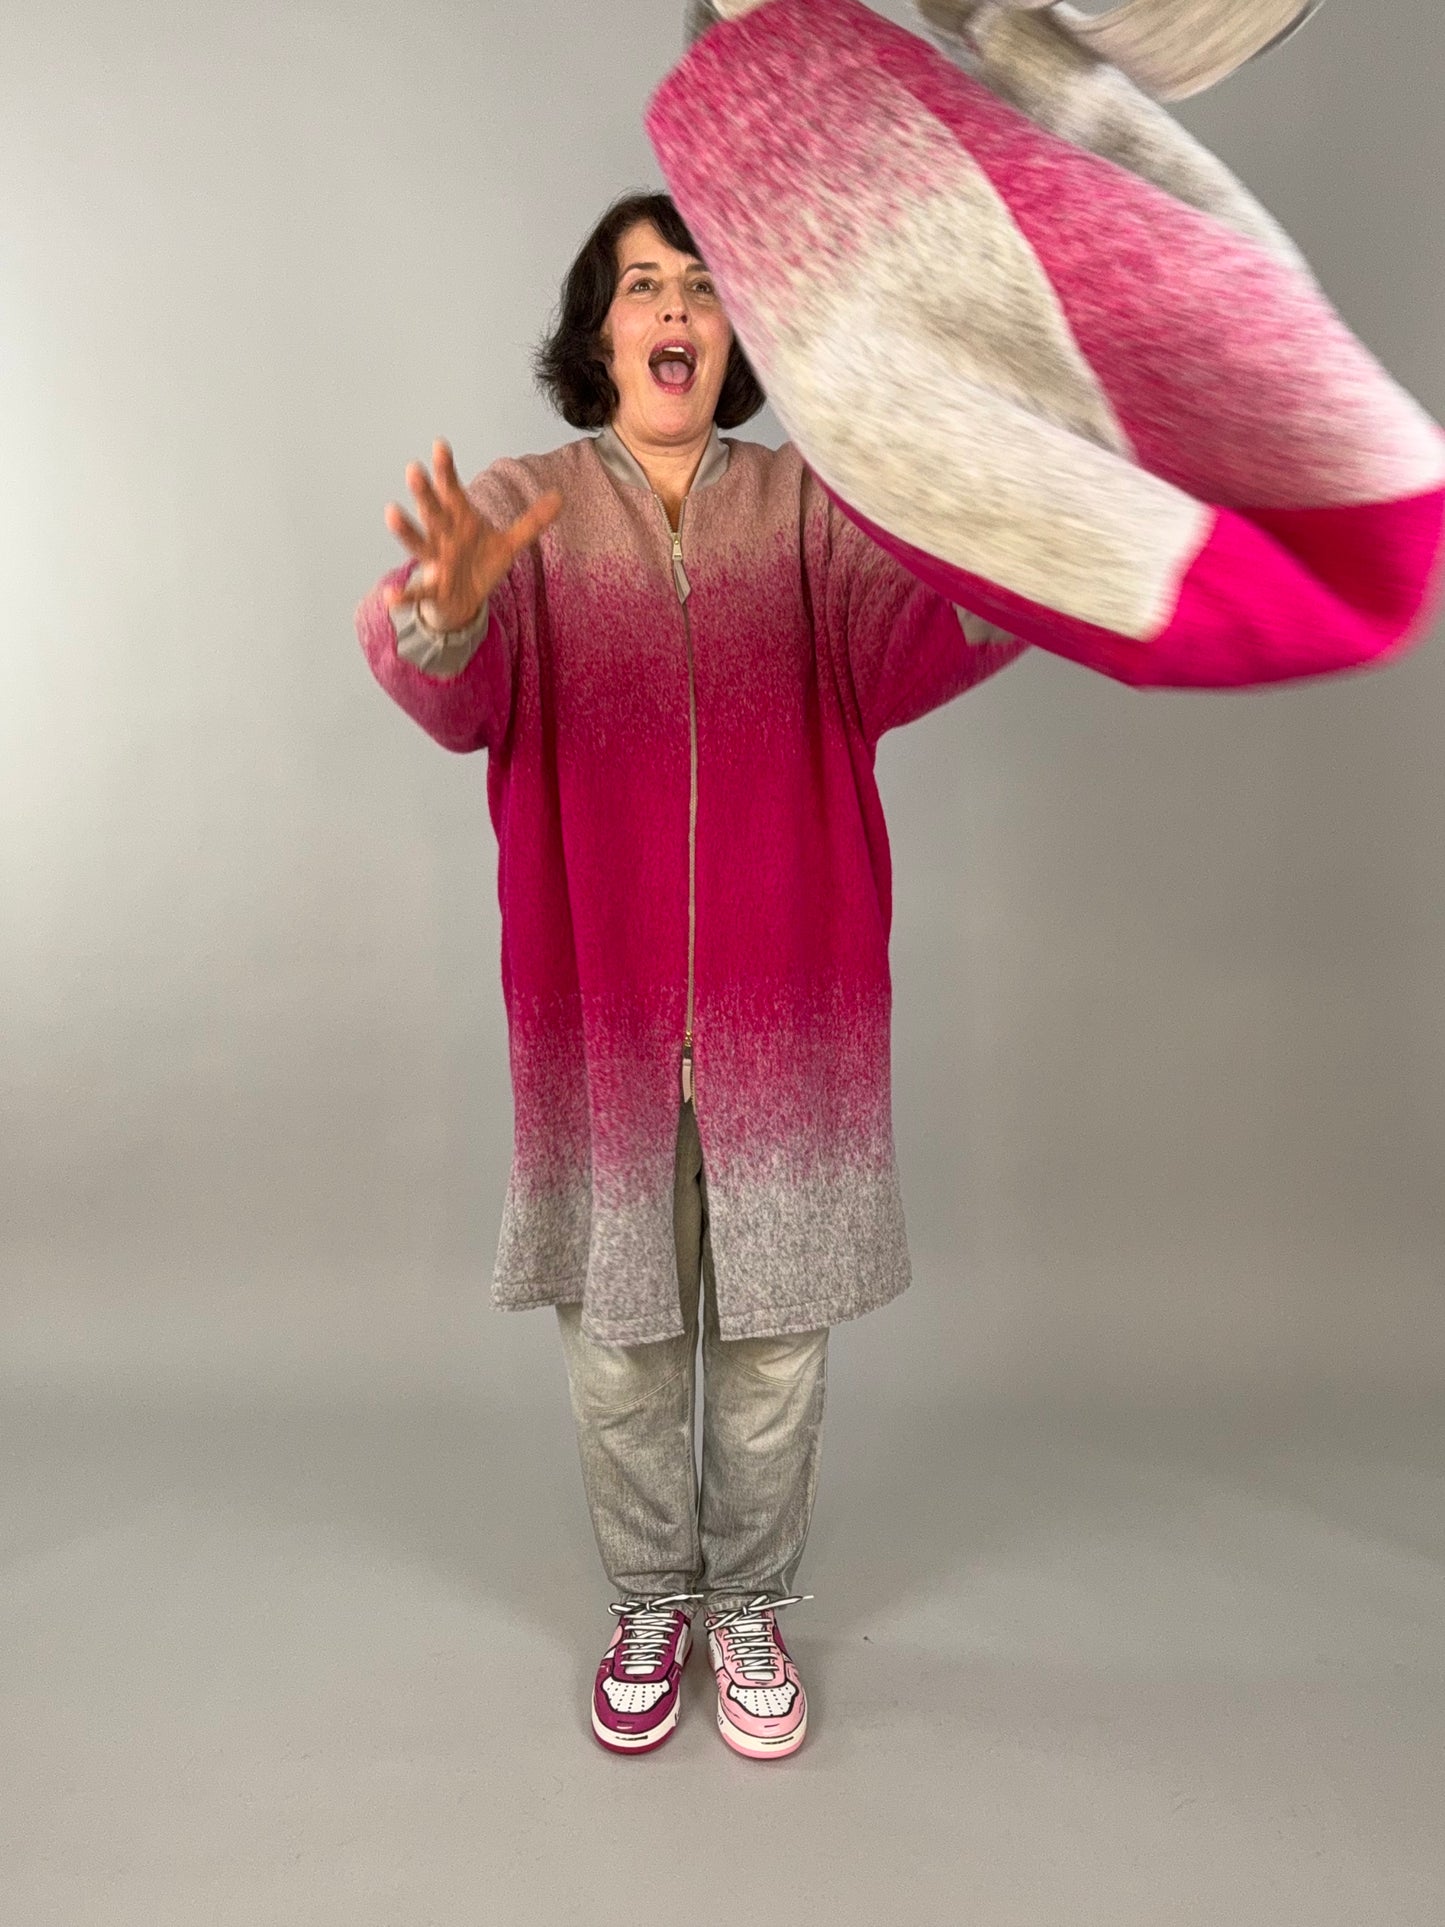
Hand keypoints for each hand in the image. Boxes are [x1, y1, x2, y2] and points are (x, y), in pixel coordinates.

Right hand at [382, 439, 561, 631]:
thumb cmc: (479, 563)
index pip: (451, 491)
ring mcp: (435, 561)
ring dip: (406, 530)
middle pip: (433, 511)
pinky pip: (417, 592)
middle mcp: (443, 536)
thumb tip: (560, 497)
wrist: (462, 601)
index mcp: (460, 521)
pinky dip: (403, 596)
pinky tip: (390, 598)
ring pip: (419, 544)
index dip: (445, 470)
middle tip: (413, 469)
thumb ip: (531, 521)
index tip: (440, 445)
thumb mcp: (508, 543)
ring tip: (391, 512)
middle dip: (424, 492)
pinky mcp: (433, 589)